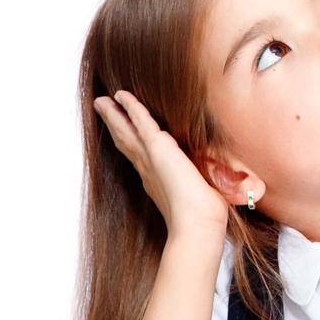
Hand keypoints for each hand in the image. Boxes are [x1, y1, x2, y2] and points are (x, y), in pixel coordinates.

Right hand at [94, 89, 229, 242]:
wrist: (197, 223)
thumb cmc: (203, 215)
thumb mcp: (200, 194)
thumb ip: (201, 186)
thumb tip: (217, 183)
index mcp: (156, 180)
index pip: (138, 156)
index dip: (128, 143)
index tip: (120, 133)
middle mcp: (148, 168)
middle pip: (125, 141)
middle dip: (114, 124)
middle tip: (102, 108)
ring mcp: (150, 158)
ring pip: (126, 130)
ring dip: (114, 114)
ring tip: (102, 101)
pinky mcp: (157, 147)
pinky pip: (140, 121)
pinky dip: (131, 107)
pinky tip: (122, 95)